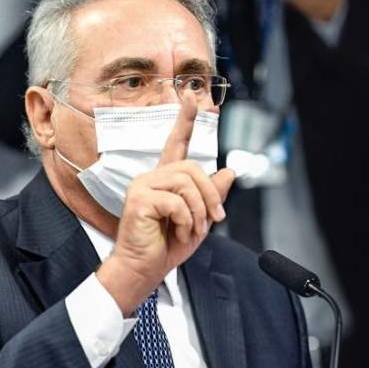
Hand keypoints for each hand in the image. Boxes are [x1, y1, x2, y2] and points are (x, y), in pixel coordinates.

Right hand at [96, 96, 234, 315]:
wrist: (144, 270)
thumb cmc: (166, 248)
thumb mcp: (199, 221)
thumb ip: (212, 196)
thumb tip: (229, 171)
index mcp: (165, 180)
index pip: (176, 144)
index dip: (185, 120)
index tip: (191, 96)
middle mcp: (152, 178)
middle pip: (192, 168)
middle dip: (210, 195)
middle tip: (214, 220)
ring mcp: (142, 186)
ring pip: (187, 183)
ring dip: (199, 211)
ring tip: (193, 230)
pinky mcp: (139, 199)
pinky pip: (176, 201)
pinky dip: (186, 220)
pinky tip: (178, 232)